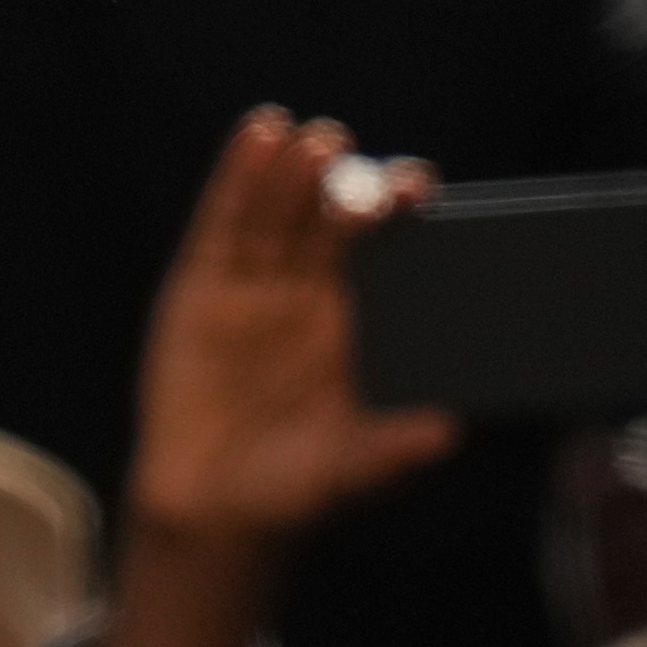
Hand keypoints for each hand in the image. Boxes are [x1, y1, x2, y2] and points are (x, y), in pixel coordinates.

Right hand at [95, 107, 452, 646]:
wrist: (211, 513)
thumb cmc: (293, 494)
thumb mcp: (352, 473)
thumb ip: (393, 450)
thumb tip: (449, 430)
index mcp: (353, 328)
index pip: (381, 255)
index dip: (398, 216)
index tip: (420, 186)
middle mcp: (305, 298)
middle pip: (327, 222)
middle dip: (342, 182)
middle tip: (352, 150)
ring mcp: (250, 290)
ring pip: (275, 214)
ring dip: (290, 171)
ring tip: (308, 133)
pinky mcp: (197, 291)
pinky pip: (220, 227)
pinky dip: (235, 182)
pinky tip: (256, 140)